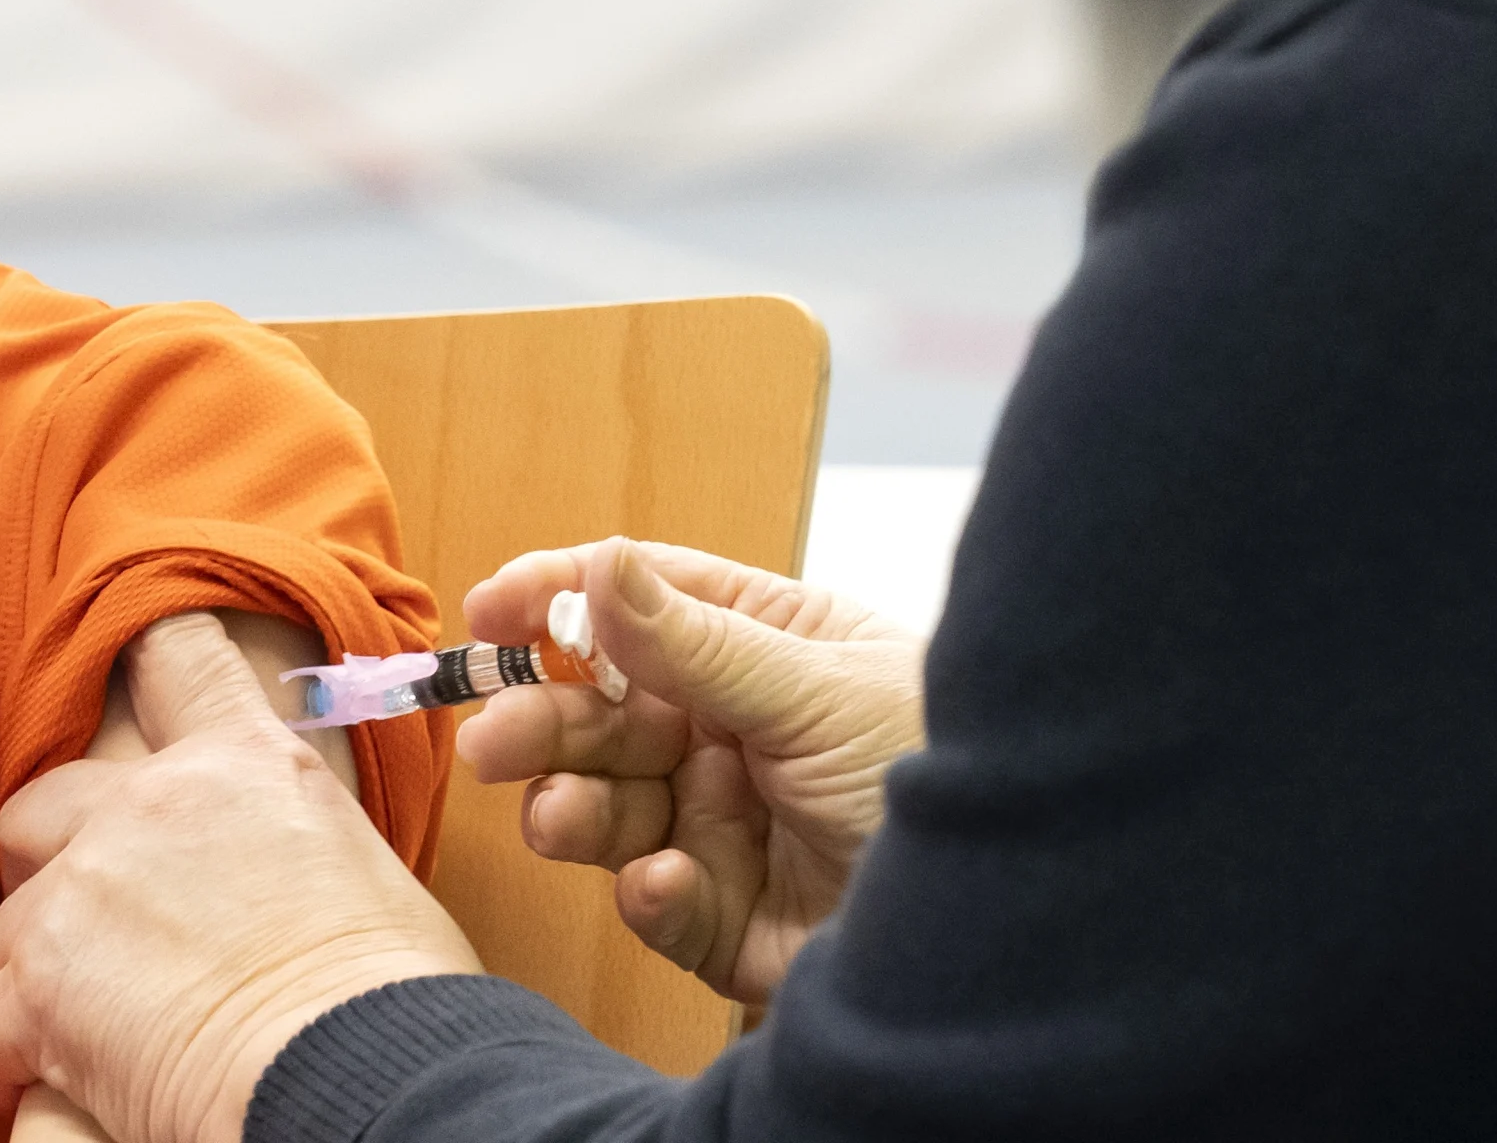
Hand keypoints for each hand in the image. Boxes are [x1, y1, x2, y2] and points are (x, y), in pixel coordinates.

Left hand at [0, 614, 480, 1142]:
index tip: (129, 659)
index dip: (145, 655)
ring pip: (12, 918)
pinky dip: (13, 1052)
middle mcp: (147, 805)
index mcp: (242, 761)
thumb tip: (271, 878)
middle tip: (91, 916)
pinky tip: (48, 1075)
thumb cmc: (389, 988)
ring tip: (85, 1020)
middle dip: (51, 856)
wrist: (354, 1068)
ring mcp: (84, 890)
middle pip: (44, 802)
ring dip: (40, 965)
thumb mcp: (355, 862)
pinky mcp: (40, 986)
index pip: (176, 662)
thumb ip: (283, 838)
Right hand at [457, 539, 924, 1003]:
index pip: (646, 605)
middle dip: (547, 722)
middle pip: (608, 712)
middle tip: (495, 740)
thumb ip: (697, 642)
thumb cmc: (942, 771)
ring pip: (611, 807)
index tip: (489, 610)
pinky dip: (648, 894)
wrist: (1007, 929)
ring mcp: (728, 825)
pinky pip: (657, 901)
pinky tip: (661, 883)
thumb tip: (599, 566)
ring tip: (559, 820)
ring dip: (574, 808)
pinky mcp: (726, 920)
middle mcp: (739, 731)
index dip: (562, 600)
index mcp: (772, 647)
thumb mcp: (818, 691)